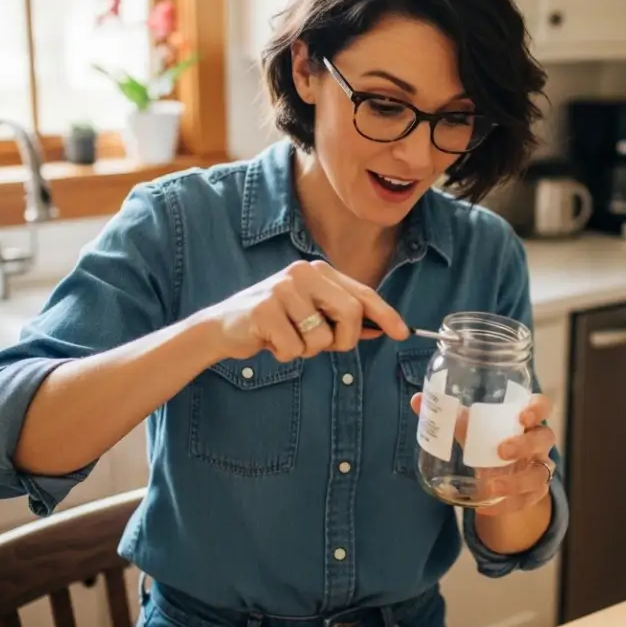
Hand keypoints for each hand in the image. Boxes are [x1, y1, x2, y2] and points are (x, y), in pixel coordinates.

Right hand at [205, 260, 408, 361]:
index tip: (402, 333)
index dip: (385, 314)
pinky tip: (270, 342)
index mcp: (318, 272)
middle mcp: (303, 272)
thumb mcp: (311, 315)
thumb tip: (379, 328)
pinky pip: (295, 348)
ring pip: (322, 337)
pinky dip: (286, 355)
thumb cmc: (274, 322)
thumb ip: (341, 319)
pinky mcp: (264, 309)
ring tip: (287, 338)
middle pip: (351, 313)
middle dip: (344, 340)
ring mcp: (283, 288)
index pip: (362, 292)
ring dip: (308, 350)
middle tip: (324, 347)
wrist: (224, 327)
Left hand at [410, 391, 556, 515]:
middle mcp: (537, 442)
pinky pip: (528, 500)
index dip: (538, 408)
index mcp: (524, 419)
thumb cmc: (488, 440)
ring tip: (491, 486)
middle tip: (502, 450)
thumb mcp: (471, 428)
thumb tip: (417, 400)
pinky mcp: (534, 493)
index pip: (542, 406)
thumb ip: (449, 416)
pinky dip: (507, 505)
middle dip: (526, 445)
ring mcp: (539, 468)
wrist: (501, 475)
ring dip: (518, 481)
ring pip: (541, 474)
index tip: (523, 415)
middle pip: (545, 438)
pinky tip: (486, 507)